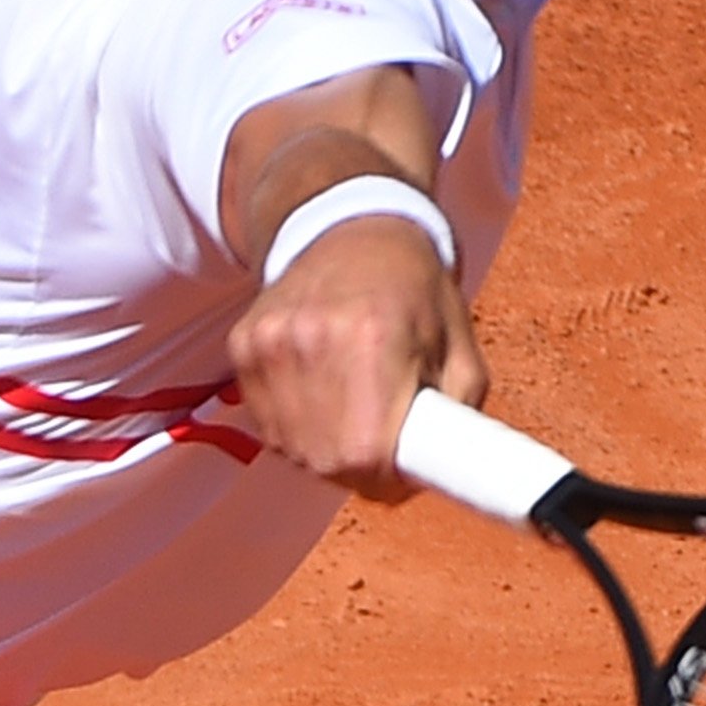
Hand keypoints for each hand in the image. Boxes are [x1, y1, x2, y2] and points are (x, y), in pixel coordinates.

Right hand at [228, 216, 487, 501]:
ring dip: (325, 448)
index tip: (403, 471)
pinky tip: (320, 388)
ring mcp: (269, 343)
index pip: (367, 456)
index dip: (389, 478)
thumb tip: (441, 480)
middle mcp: (312, 340)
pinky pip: (267, 423)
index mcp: (373, 339)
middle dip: (360, 469)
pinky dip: (296, 423)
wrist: (348, 225)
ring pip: (294, 449)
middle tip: (383, 440)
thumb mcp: (462, 350)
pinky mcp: (244, 345)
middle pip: (327, 461)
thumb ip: (459, 420)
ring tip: (352, 405)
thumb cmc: (415, 290)